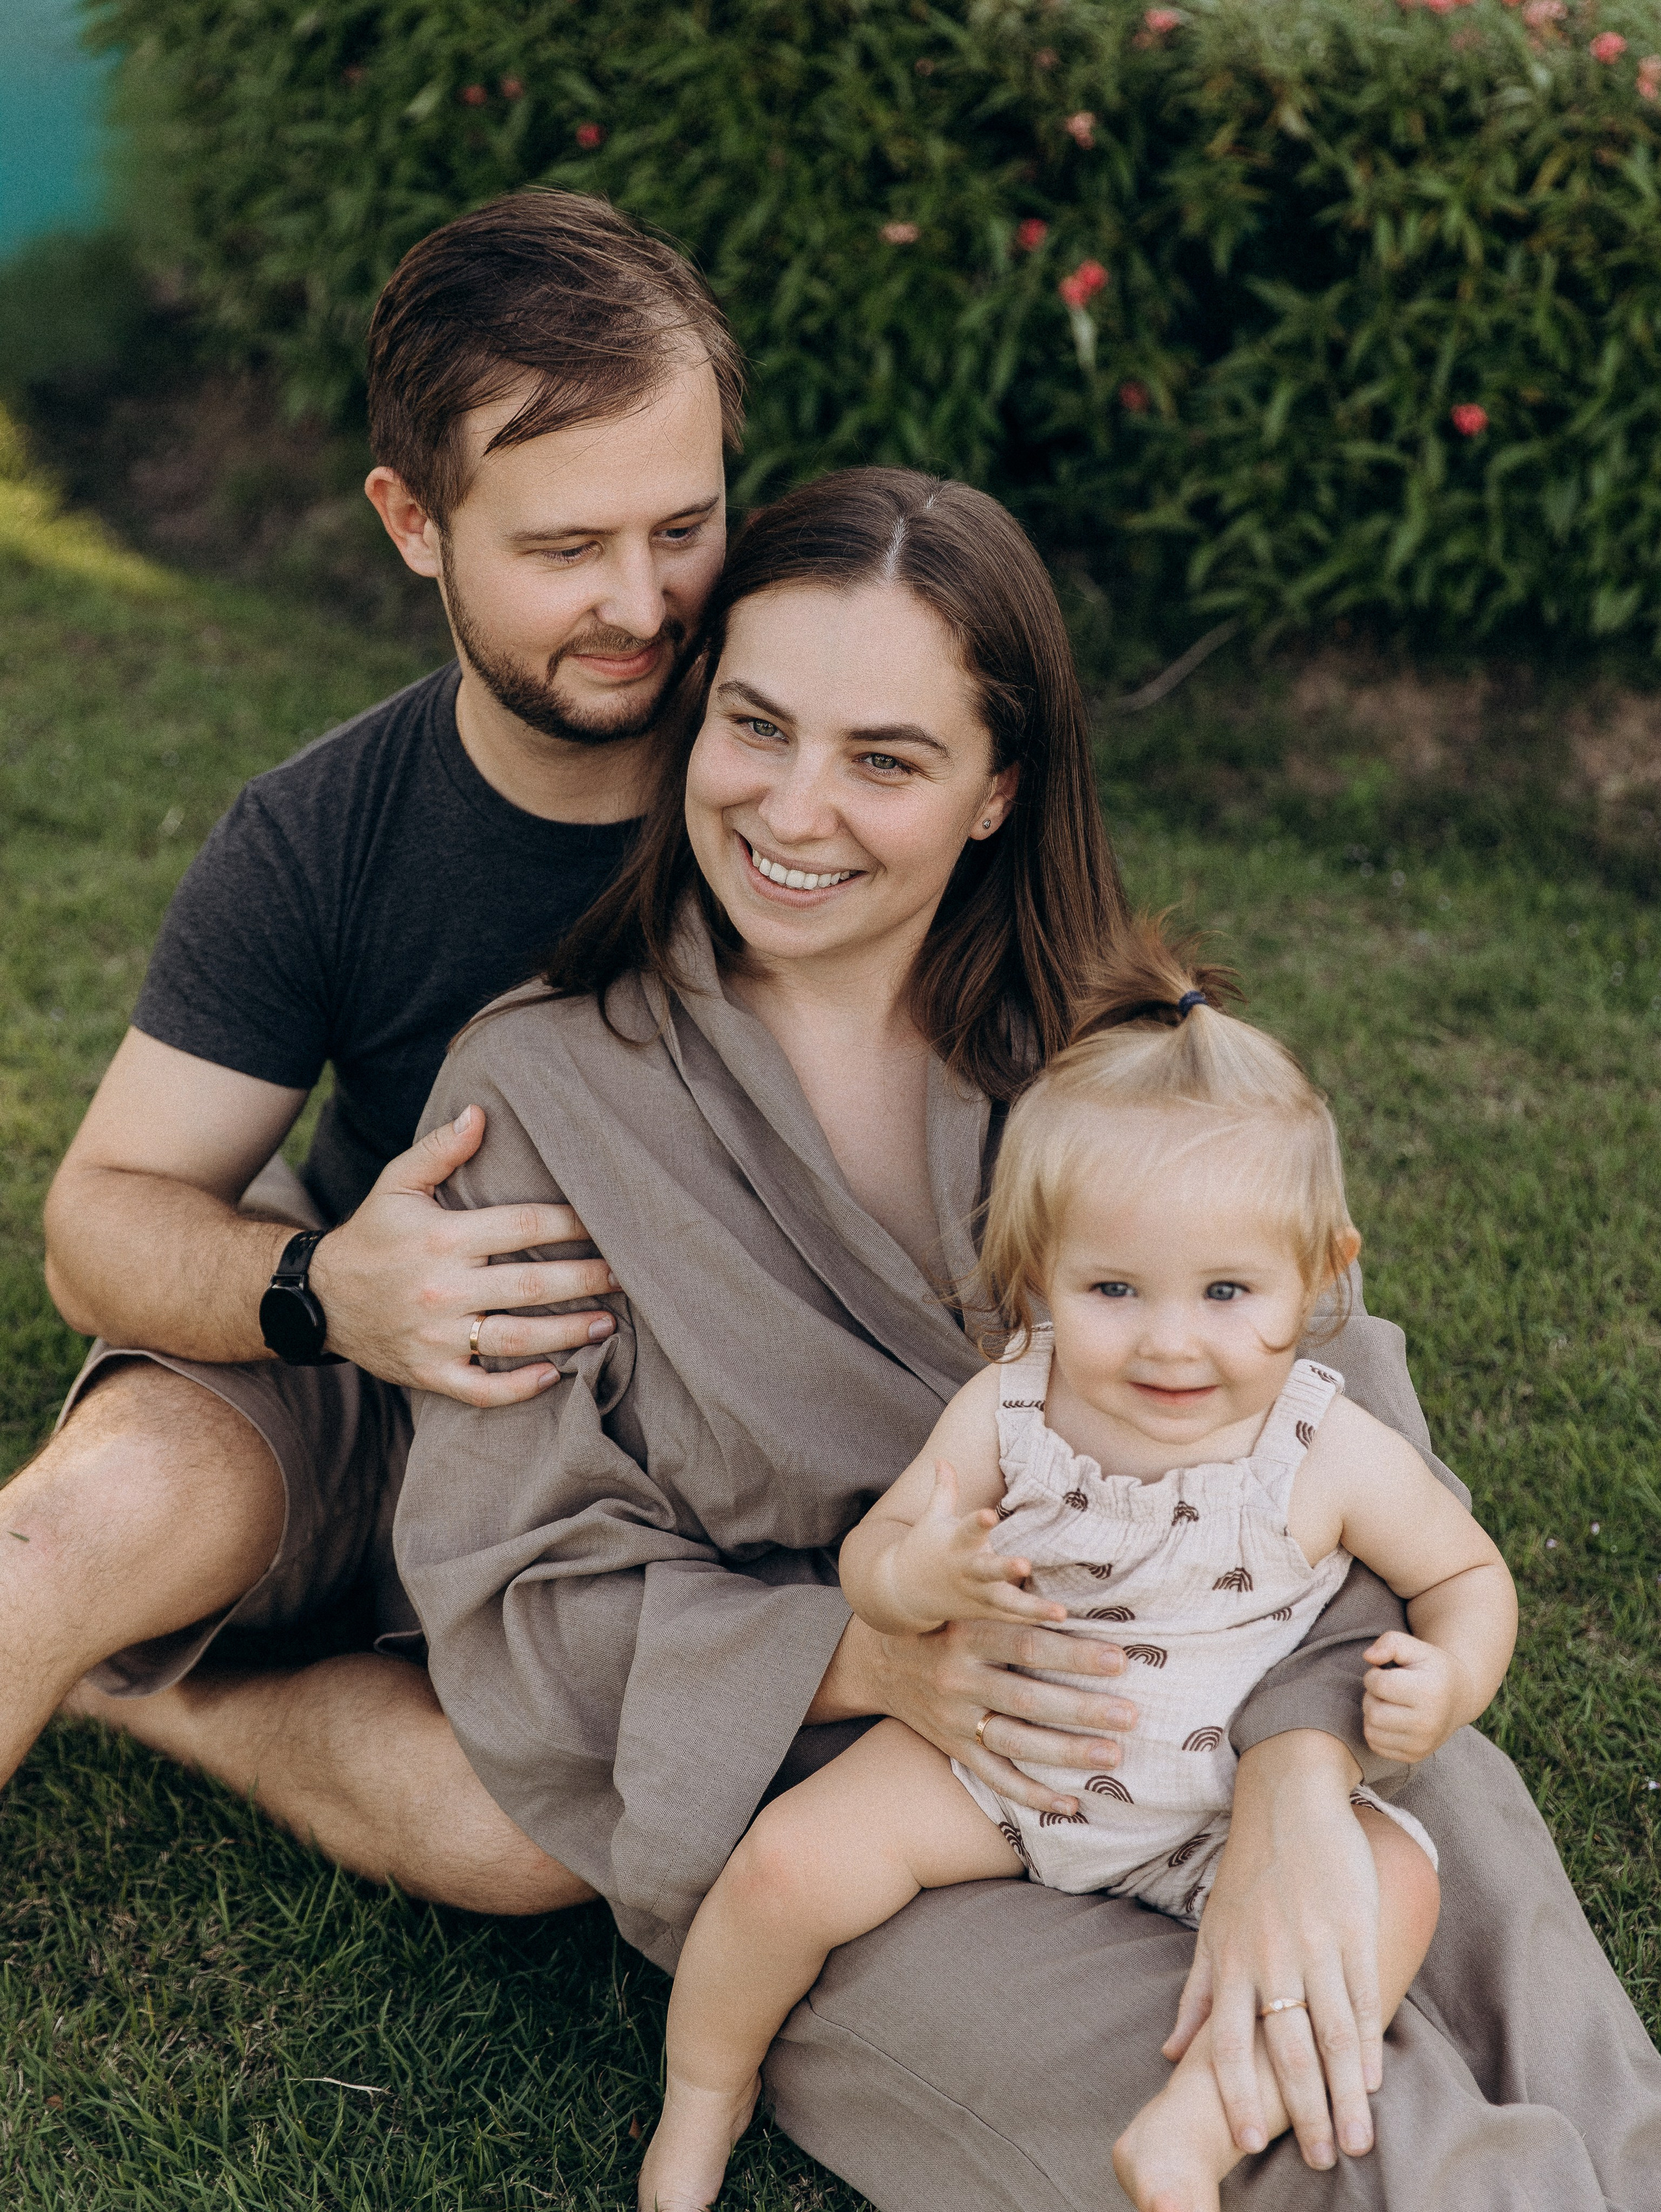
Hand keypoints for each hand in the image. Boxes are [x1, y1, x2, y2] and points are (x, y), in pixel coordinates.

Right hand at [307, 1106, 617, 1401]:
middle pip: (532, 1286)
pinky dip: (521, 1388)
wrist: (320, 1299)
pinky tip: (557, 1375)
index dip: (570, 1223)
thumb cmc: (373, 1235)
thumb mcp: (397, 1184)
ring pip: (518, 1340)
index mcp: (442, 1238)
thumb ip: (440, 1148)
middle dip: (587, 1279)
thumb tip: (480, 1113)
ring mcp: (436, 1337)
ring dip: (571, 1333)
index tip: (606, 1221)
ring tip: (609, 1322)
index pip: (523, 1227)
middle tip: (629, 1275)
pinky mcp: (430, 1374)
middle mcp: (443, 1289)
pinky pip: (483, 1389)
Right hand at [821, 1614, 1136, 1815]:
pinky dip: (1031, 1795)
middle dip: (1082, 1708)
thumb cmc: (942, 1620)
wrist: (877, 1659)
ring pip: (1016, 1742)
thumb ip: (1012, 1597)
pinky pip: (995, 1778)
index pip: (1025, 1644)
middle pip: (1027, 1698)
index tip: (1120, 1659)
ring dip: (1067, 1752)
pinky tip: (1071, 1805)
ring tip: (1114, 1756)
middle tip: (1132, 1714)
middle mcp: (958, 1679)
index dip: (1072, 1652)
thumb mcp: (966, 1600)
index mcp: (964, 1635)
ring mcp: (954, 1719)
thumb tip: (1071, 1583)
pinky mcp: (953, 1748)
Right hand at [872, 1462, 1068, 1633]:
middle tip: (1025, 1564)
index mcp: (955, 1544)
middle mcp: (966, 1570)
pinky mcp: (984, 1611)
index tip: (990, 1514)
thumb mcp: (931, 1517)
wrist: (902, 1592)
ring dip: (1032, 1607)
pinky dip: (1032, 1618)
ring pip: (1005, 1602)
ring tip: (1059, 1612)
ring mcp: (976, 1594)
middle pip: (987, 1570)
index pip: (967, 1529)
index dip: (978, 1522)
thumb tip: (942, 1458)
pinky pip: (1011, 1617)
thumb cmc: (924, 1547)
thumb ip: (943, 1490)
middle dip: (1004, 1568)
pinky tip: (1060, 1619)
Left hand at [1164, 1731, 1378, 2170]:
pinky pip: (1361, 1995)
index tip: (1248, 2142)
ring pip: (1331, 2033)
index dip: (1238, 2095)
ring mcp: (1313, 1944)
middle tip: (1320, 2159)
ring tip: (1357, 2140)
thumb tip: (1171, 2053)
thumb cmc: (1248, 1873)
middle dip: (1303, 2111)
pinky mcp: (1352, 1928)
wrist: (1288, 1801)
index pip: (1227, 2043)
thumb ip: (1196, 1993)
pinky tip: (1375, 2079)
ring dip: (1345, 2093)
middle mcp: (1269, 1957)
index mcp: (1230, 1961)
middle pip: (1285, 2049)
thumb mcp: (1211, 1929)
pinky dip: (1370, 2042)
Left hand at [1362, 1630, 1467, 1761]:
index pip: (1379, 1685)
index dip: (1373, 1674)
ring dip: (1372, 1714)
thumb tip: (1368, 1657)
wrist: (1459, 1698)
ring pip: (1371, 1731)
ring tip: (1389, 1703)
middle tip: (1386, 1689)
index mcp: (1429, 1693)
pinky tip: (1391, 1719)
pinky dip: (1376, 1731)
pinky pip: (1376, 1746)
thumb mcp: (1416, 1646)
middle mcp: (1428, 1724)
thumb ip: (1390, 1642)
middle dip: (1372, 1696)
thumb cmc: (1431, 1669)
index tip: (1385, 1672)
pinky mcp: (1414, 1756)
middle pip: (1373, 1711)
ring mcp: (1422, 1744)